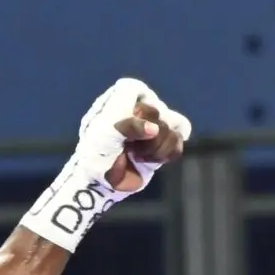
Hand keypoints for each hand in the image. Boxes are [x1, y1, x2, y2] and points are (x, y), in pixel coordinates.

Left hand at [21, 78, 189, 252]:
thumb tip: (155, 130)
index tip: (122, 128)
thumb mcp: (106, 136)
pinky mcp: (162, 146)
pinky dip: (167, 153)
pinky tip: (151, 161)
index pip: (136, 90)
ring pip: (172, 127)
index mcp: (120, 102)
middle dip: (145, 133)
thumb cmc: (96, 156)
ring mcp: (152, 129)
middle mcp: (138, 112)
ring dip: (156, 146)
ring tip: (137, 156)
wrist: (99, 184)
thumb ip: (129, 126)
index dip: (133, 111)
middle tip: (128, 146)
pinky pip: (178, 142)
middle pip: (158, 112)